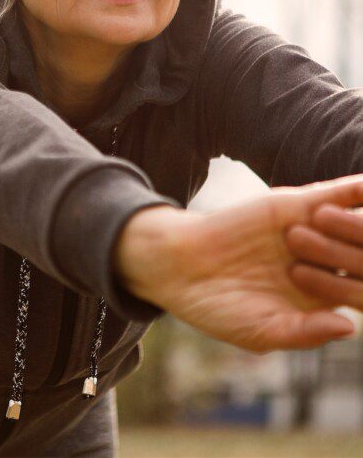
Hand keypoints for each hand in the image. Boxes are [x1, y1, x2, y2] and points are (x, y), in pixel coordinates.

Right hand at [115, 174, 362, 352]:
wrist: (179, 265)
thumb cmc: (217, 307)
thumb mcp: (262, 331)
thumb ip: (306, 332)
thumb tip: (350, 326)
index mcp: (318, 300)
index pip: (362, 294)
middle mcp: (320, 264)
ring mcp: (309, 232)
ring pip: (356, 225)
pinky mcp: (293, 205)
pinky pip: (335, 195)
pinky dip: (355, 192)